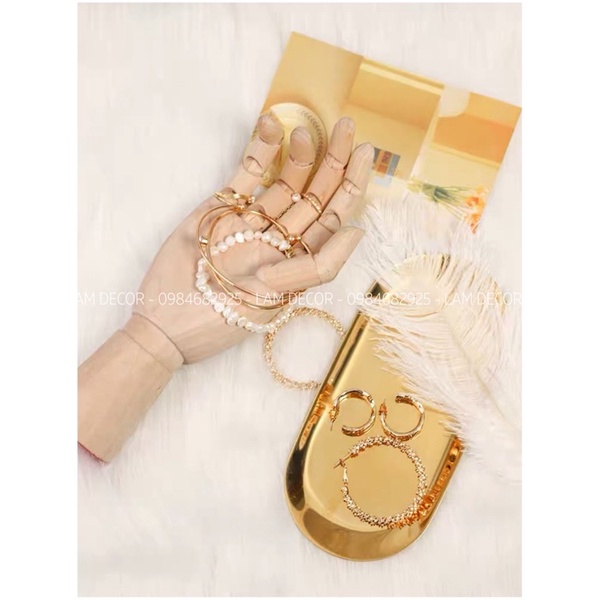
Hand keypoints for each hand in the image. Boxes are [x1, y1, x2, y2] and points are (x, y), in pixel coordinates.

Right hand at [133, 114, 373, 362]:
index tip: (364, 155)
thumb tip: (357, 230)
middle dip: (334, 160)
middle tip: (348, 127)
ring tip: (304, 132)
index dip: (351, 186)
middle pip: (315, 196)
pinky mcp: (220, 210)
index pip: (333, 218)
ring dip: (298, 155)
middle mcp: (279, 240)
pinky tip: (272, 125)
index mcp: (297, 263)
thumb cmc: (218, 320)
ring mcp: (250, 222)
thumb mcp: (273, 297)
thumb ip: (315, 267)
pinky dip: (260, 150)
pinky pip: (246, 175)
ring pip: (284, 183)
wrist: (163, 323)